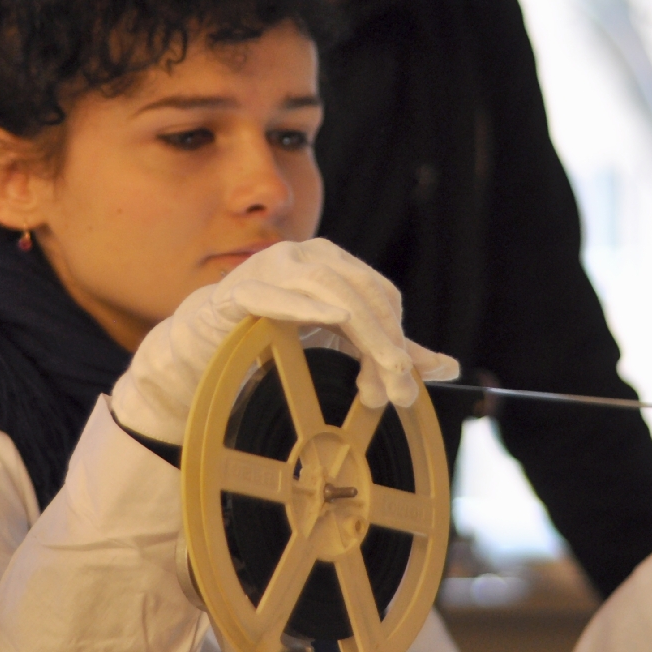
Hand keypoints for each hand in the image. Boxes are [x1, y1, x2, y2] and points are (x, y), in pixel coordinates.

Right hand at [111, 239, 458, 444]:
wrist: (201, 354)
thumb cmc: (271, 342)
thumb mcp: (337, 346)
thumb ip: (388, 353)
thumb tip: (450, 367)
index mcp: (332, 263)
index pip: (381, 297)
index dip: (397, 342)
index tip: (402, 390)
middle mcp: (306, 256)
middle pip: (364, 295)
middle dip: (386, 348)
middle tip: (397, 395)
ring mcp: (272, 268)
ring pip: (333, 295)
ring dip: (361, 340)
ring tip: (374, 382)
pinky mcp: (240, 290)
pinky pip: (279, 294)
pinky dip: (308, 304)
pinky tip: (333, 318)